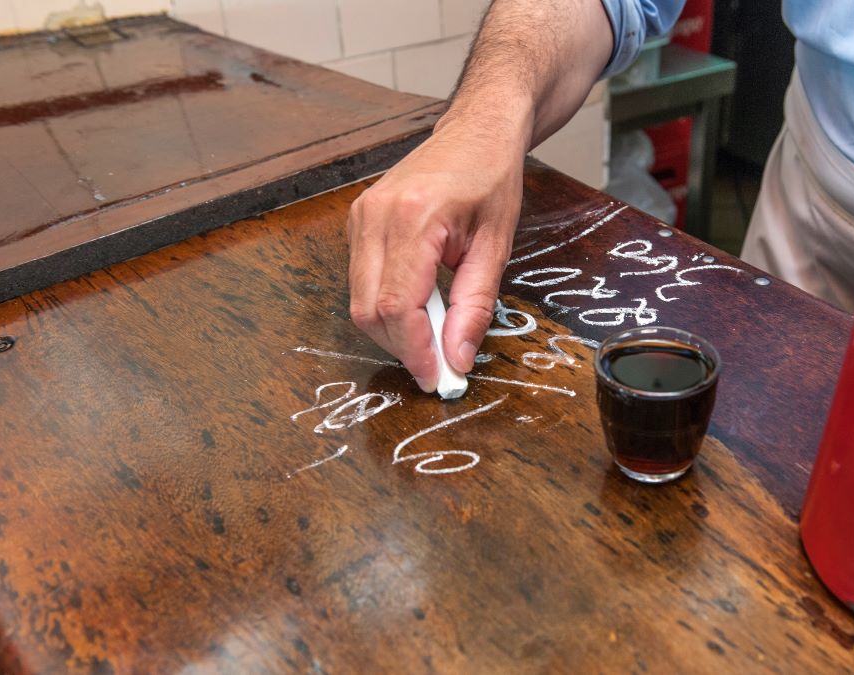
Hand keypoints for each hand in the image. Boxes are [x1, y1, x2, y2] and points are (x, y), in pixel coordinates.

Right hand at [347, 112, 526, 391]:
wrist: (476, 131)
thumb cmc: (491, 180)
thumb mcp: (496, 246)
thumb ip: (475, 306)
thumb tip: (457, 357)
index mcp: (413, 218)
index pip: (397, 306)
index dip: (415, 351)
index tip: (439, 377)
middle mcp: (376, 217)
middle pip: (369, 310)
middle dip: (402, 348)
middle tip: (439, 367)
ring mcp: (360, 217)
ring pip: (360, 300)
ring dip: (394, 330)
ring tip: (435, 335)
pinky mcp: (358, 221)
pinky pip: (361, 281)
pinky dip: (387, 306)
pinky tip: (420, 307)